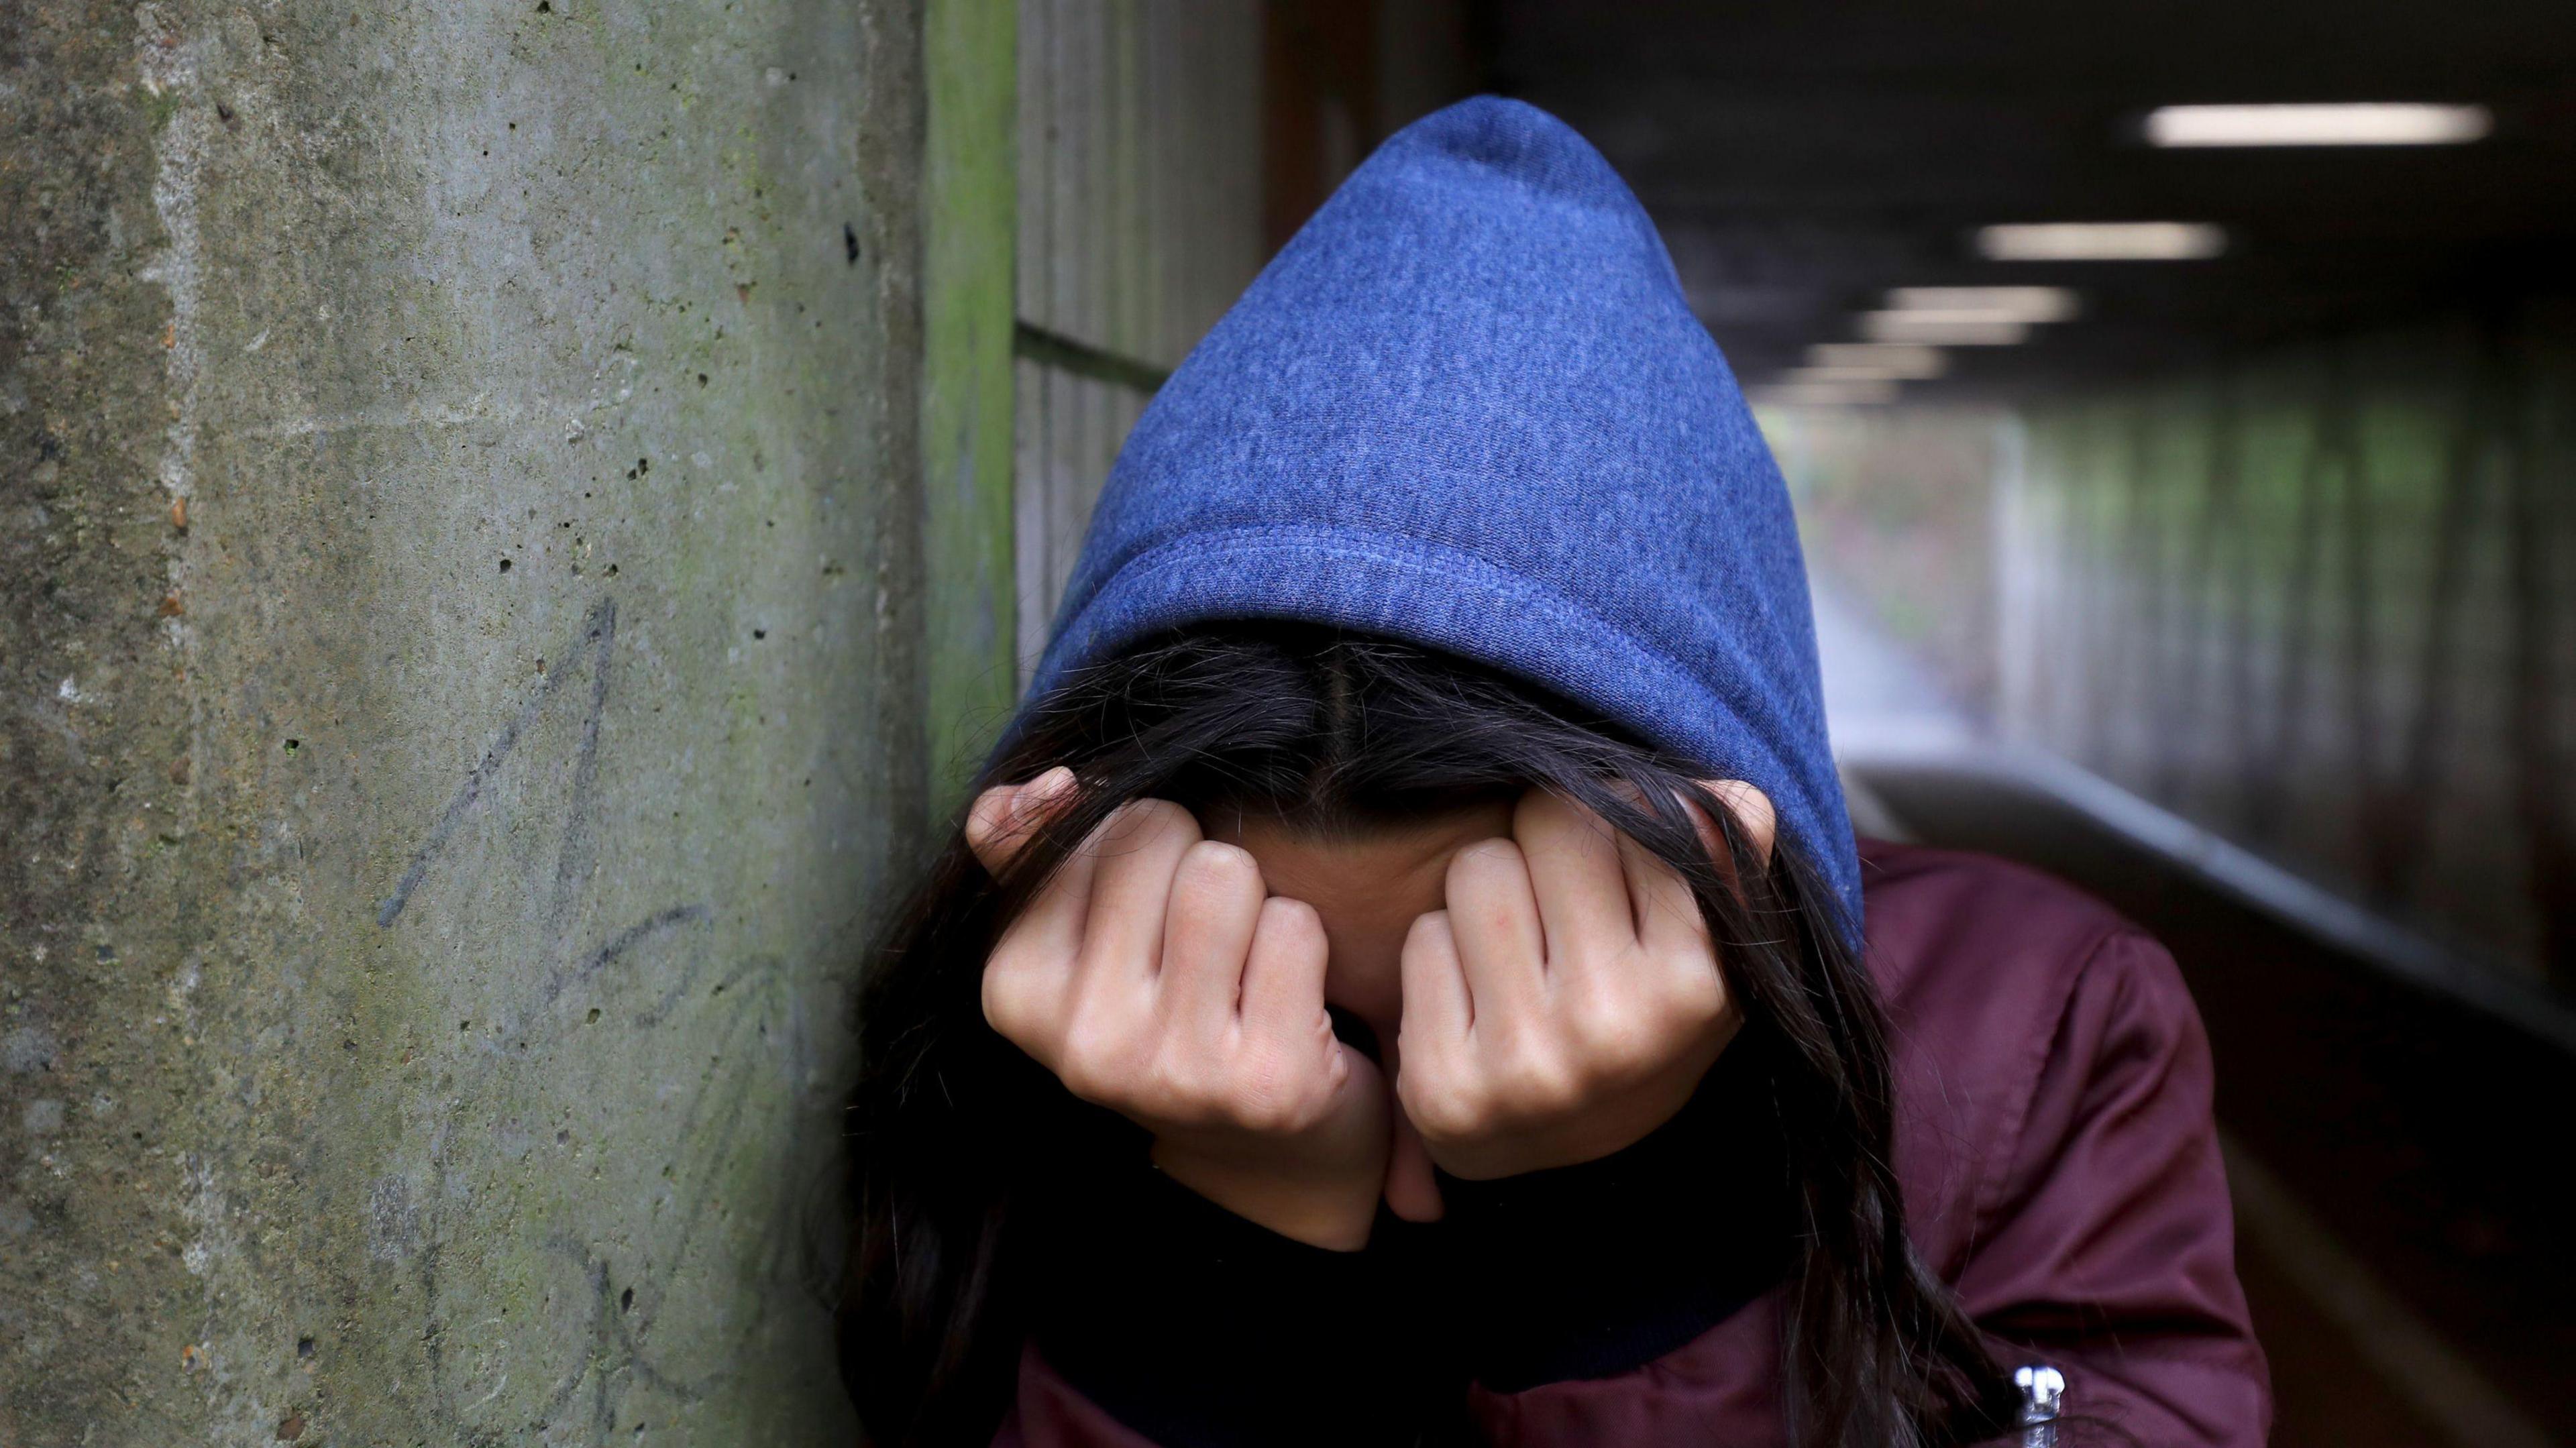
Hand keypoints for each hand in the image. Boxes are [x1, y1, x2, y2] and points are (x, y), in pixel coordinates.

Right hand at [967, 772, 1390, 1250]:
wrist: (1267, 1159)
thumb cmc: (1169, 1016)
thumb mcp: (1081, 942)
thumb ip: (1036, 853)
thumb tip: (1044, 788)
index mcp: (1016, 993)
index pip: (1094, 825)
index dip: (1145, 846)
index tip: (1148, 918)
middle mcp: (1084, 1041)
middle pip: (1158, 834)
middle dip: (1196, 864)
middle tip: (1204, 943)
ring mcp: (1173, 1069)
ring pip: (1225, 873)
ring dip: (1254, 901)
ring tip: (1246, 966)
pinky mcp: (1264, 1084)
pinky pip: (1294, 926)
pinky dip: (1305, 946)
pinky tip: (1291, 1002)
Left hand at [1394, 782, 1772, 1181]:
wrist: (1580, 1168)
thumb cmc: (1645, 1022)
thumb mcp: (1712, 951)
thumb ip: (1727, 866)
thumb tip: (1737, 799)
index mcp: (1691, 986)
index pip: (1630, 810)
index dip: (1617, 821)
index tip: (1620, 869)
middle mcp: (1611, 1027)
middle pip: (1547, 821)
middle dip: (1550, 845)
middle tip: (1562, 906)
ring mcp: (1525, 1064)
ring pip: (1478, 868)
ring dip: (1492, 893)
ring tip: (1522, 950)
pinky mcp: (1445, 1090)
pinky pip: (1424, 938)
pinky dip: (1444, 954)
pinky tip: (1478, 1001)